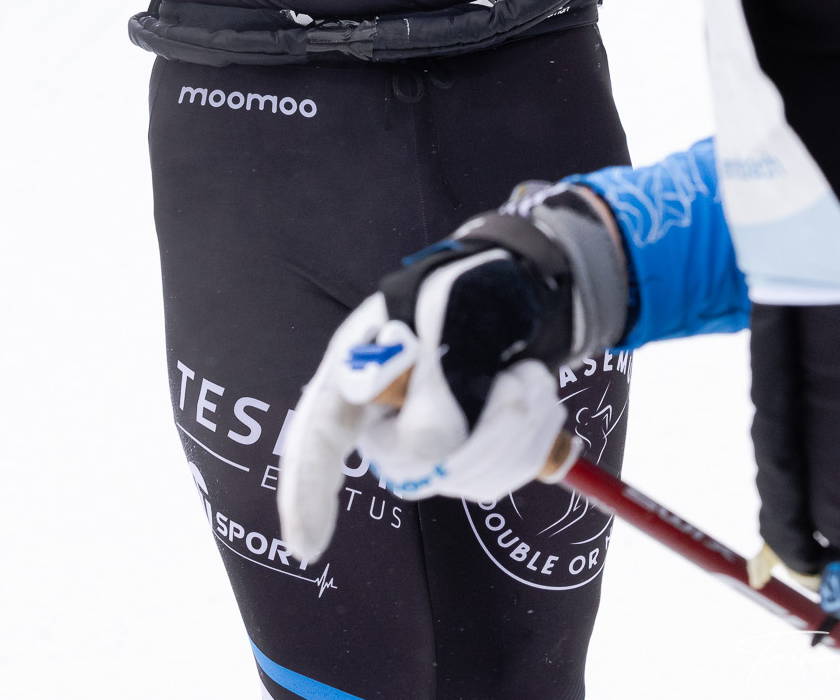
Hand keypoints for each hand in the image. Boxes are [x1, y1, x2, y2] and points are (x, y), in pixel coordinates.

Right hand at [278, 186, 626, 563]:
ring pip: (464, 477)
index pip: (318, 436)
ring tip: (526, 377)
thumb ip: (432, 373)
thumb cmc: (469, 290)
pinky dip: (532, 442)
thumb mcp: (448, 311)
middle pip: (410, 467)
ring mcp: (426, 438)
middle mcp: (383, 413)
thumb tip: (431, 446)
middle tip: (514, 386)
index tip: (308, 549)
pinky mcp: (468, 455)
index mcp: (357, 368)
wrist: (518, 292)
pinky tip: (532, 397)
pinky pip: (498, 477)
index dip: (307, 491)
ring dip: (516, 430)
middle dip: (479, 436)